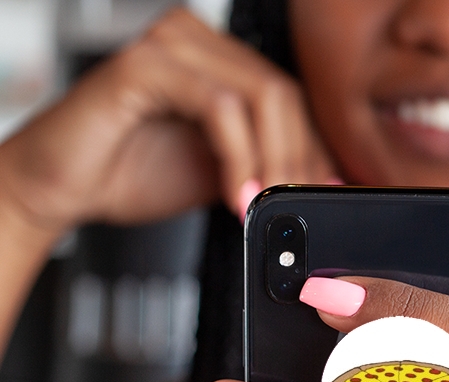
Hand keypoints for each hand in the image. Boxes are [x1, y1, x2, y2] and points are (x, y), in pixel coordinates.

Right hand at [0, 8, 335, 234]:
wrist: (64, 186)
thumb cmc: (131, 173)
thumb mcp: (220, 174)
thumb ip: (263, 167)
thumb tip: (315, 183)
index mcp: (218, 62)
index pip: (289, 99)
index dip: (313, 150)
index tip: (321, 195)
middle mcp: (197, 42)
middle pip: (283, 95)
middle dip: (298, 161)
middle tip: (293, 207)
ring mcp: (170, 46)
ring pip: (260, 96)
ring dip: (272, 161)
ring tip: (263, 206)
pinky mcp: (145, 65)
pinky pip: (219, 106)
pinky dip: (238, 157)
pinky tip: (236, 195)